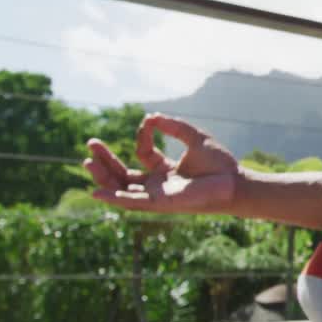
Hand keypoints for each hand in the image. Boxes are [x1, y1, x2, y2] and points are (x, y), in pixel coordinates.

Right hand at [84, 113, 238, 212]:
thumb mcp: (195, 137)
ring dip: (103, 178)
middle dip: (105, 162)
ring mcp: (158, 195)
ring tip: (87, 162)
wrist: (234, 182)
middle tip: (90, 145)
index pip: (143, 154)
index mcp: (166, 170)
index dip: (142, 137)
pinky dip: (114, 198)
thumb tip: (151, 116)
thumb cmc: (220, 163)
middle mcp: (159, 185)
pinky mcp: (160, 204)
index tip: (149, 121)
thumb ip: (174, 127)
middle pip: (123, 176)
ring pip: (123, 189)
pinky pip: (133, 202)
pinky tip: (96, 192)